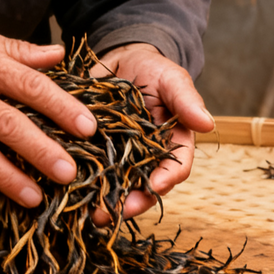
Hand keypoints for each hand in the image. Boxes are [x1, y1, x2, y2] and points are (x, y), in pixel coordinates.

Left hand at [92, 42, 213, 221]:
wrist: (121, 60)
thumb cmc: (153, 70)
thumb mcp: (171, 79)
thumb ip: (186, 100)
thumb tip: (208, 124)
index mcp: (172, 143)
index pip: (175, 168)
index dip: (164, 181)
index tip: (152, 188)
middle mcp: (147, 158)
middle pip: (142, 188)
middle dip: (128, 204)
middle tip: (112, 214)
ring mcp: (120, 157)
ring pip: (114, 186)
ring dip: (103, 202)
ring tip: (88, 214)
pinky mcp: (95, 151)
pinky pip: (88, 169)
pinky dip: (79, 182)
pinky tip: (65, 191)